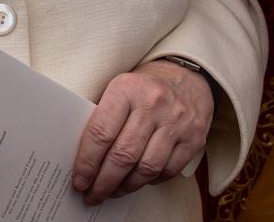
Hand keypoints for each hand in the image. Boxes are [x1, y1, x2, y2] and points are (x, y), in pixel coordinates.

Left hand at [72, 59, 214, 204]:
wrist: (186, 77)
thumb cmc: (144, 89)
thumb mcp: (119, 89)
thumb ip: (103, 119)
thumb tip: (84, 161)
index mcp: (127, 88)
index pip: (101, 132)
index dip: (87, 163)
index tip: (79, 181)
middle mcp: (154, 102)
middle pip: (124, 155)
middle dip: (104, 182)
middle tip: (93, 195)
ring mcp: (177, 120)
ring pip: (147, 168)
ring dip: (126, 186)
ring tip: (113, 191)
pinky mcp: (194, 137)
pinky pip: (168, 171)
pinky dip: (150, 181)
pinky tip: (138, 180)